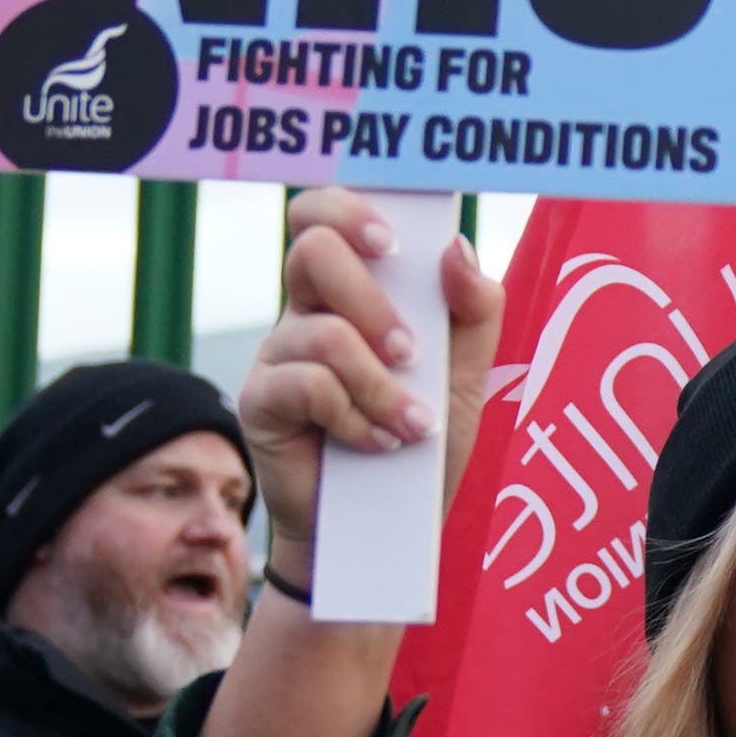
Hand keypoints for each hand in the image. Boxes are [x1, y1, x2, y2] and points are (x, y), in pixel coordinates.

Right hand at [240, 188, 503, 565]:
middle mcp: (307, 312)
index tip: (394, 243)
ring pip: (323, 331)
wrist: (393, 528)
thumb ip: (474, 310)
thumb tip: (454, 249)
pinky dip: (357, 418)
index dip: (349, 208)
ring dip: (381, 383)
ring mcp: (279, 355)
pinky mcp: (261, 402)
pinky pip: (309, 386)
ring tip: (412, 424)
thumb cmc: (424, 442)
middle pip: (312, 250)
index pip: (325, 216)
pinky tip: (377, 443)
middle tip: (410, 351)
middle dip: (372, 299)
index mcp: (352, 291)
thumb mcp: (468, 376)